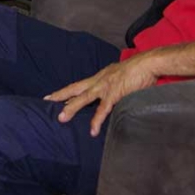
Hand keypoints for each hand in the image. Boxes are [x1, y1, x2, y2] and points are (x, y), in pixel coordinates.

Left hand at [44, 57, 158, 136]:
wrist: (148, 63)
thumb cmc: (138, 70)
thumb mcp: (120, 77)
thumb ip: (113, 86)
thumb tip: (111, 94)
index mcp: (100, 77)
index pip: (79, 85)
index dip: (66, 91)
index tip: (52, 96)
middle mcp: (99, 81)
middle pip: (75, 89)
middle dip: (60, 95)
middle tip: (46, 101)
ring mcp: (105, 87)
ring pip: (83, 99)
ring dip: (71, 108)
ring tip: (61, 119)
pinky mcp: (114, 94)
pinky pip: (103, 109)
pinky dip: (97, 120)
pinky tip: (92, 130)